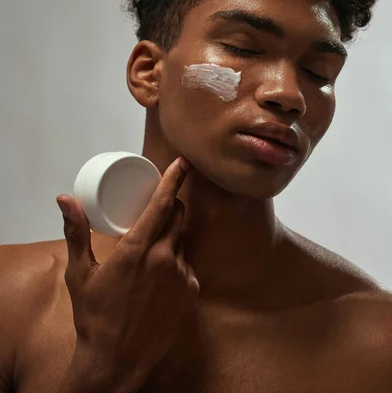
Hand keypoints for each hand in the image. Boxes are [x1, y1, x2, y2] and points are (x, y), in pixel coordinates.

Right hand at [56, 156, 198, 391]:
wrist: (116, 361)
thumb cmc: (94, 315)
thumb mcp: (80, 273)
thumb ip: (76, 232)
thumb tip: (66, 199)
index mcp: (137, 249)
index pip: (162, 203)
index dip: (174, 179)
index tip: (182, 162)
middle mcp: (164, 258)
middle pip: (178, 215)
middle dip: (170, 206)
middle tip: (155, 210)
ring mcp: (181, 276)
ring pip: (182, 240)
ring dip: (171, 236)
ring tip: (151, 252)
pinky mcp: (192, 291)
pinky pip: (188, 264)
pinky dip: (176, 262)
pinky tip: (160, 277)